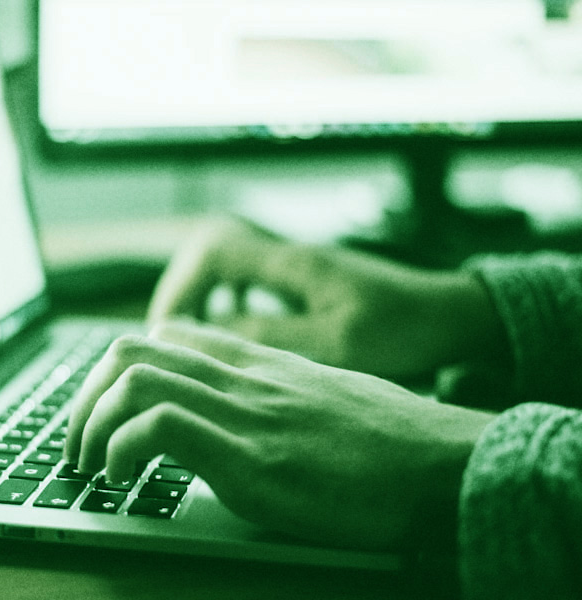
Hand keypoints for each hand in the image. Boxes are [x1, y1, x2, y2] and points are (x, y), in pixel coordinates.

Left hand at [65, 320, 494, 549]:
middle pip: (131, 350)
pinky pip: (159, 427)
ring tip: (89, 464)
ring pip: (134, 379)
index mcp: (256, 363)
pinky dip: (121, 449)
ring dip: (90, 423)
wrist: (440, 462)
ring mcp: (244, 414)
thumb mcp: (319, 398)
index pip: (165, 336)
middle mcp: (242, 378)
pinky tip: (122, 479)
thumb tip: (234, 415)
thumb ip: (270, 395)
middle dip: (84, 396)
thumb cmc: (386, 439)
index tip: (104, 410)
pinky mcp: (251, 459)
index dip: (117, 370)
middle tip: (77, 442)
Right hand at [148, 218, 502, 378]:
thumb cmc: (404, 329)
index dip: (182, 288)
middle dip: (183, 291)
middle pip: (210, 252)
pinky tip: (234, 331)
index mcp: (293, 264)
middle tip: (171, 335)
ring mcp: (298, 266)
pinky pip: (250, 280)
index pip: (213, 252)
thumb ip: (271, 336)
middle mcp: (290, 256)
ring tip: (193, 336)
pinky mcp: (306, 281)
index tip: (170, 330)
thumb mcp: (336, 344)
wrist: (451, 315)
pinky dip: (230, 301)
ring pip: (228, 265)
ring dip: (204, 296)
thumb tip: (211, 334)